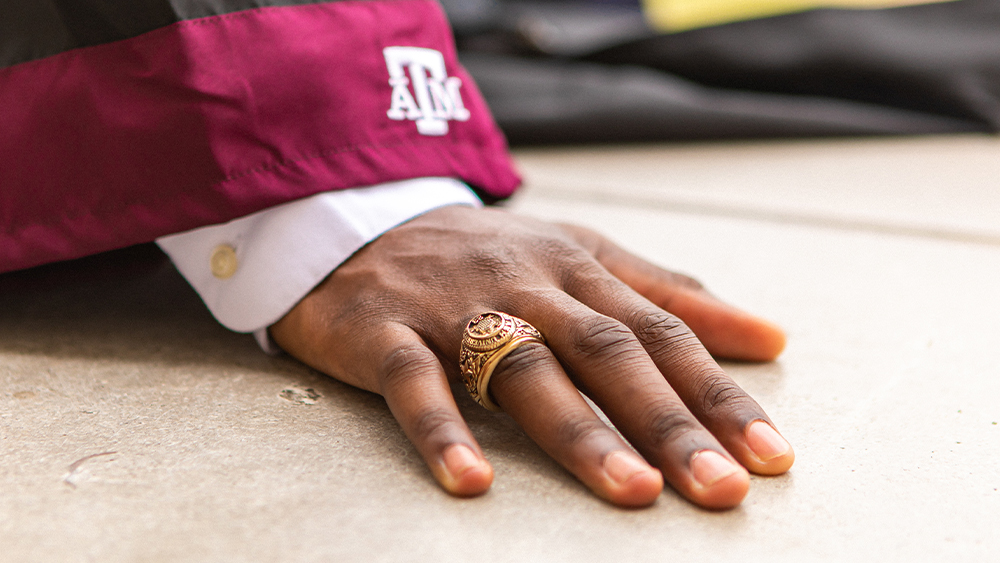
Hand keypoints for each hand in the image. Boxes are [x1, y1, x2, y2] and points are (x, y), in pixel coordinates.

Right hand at [270, 205, 792, 508]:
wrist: (362, 220)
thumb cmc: (488, 253)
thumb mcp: (582, 255)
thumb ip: (670, 294)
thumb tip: (771, 335)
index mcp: (578, 270)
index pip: (662, 332)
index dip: (718, 393)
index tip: (771, 455)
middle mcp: (526, 287)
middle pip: (606, 352)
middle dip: (668, 421)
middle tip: (722, 487)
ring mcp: (455, 310)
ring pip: (524, 368)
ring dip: (580, 432)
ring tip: (633, 491)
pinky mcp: (386, 333)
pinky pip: (415, 383)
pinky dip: (442, 430)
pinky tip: (472, 481)